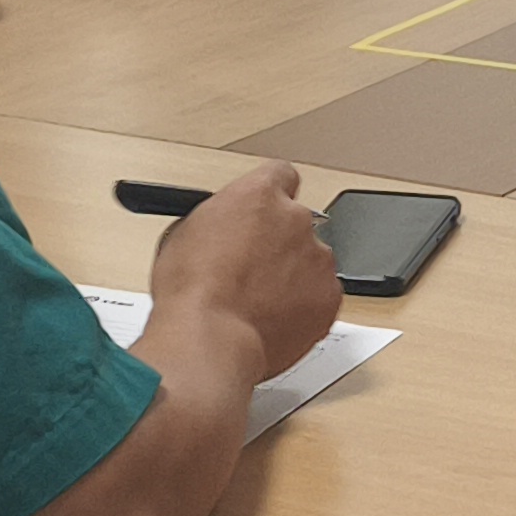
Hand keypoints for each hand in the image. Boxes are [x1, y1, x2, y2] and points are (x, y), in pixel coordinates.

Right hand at [149, 159, 342, 374]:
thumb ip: (220, 221)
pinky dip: (305, 305)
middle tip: (254, 269)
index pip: (280, 176)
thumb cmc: (191, 292)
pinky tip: (275, 318)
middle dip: (280, 242)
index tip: (264, 213)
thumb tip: (223, 230)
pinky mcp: (330, 296)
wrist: (211, 339)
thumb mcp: (186, 234)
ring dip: (293, 275)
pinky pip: (322, 294)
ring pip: (311, 260)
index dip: (271, 197)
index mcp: (259, 195)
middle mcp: (295, 219)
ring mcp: (318, 258)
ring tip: (259, 302)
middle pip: (296, 222)